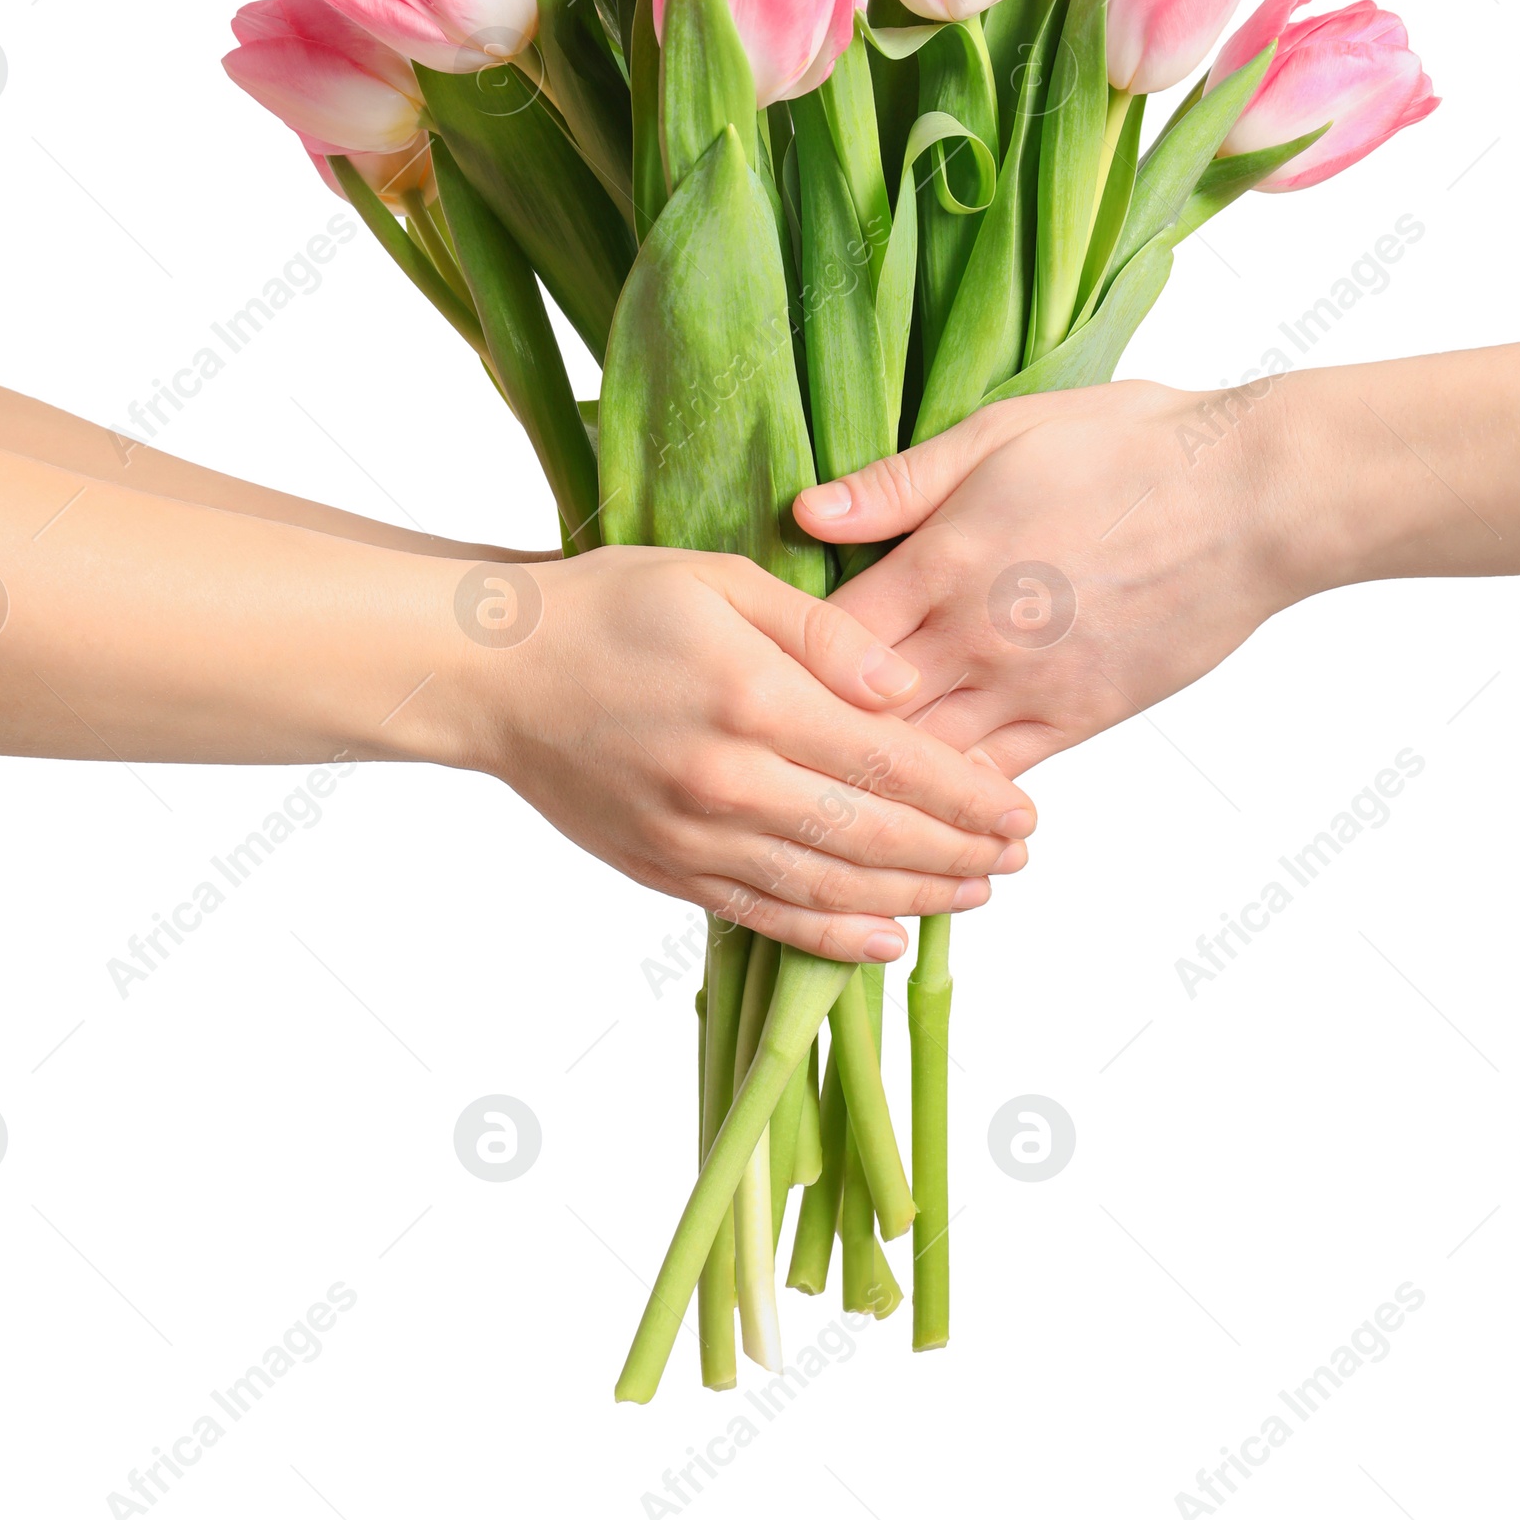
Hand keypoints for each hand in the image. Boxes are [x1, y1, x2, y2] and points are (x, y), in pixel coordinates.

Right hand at [465, 545, 1034, 962]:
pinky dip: (833, 939)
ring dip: (915, 898)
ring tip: (976, 894)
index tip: (1022, 806)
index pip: (891, 761)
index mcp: (754, 697)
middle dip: (960, 850)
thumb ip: (822, 634)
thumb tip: (904, 688)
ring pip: (829, 888)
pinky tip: (887, 940)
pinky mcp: (664, 870)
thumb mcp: (723, 579)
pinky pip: (766, 918)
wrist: (497, 671)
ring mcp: (694, 836)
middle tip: (1019, 854)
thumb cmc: (614, 607)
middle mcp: (729, 780)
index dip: (967, 793)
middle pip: (874, 835)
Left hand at [794, 380, 1291, 778]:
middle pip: (862, 715)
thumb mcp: (1000, 433)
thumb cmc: (1127, 446)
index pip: (828, 636)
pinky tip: (918, 819)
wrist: (1253, 497)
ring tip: (818, 804)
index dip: (782, 658)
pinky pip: (1001, 780)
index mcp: (944, 561)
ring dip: (874, 787)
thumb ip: (898, 484)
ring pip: (925, 764)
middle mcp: (976, 638)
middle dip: (808, 738)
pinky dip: (953, 802)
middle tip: (755, 760)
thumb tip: (805, 512)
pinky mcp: (1084, 718)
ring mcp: (1032, 687)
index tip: (748, 671)